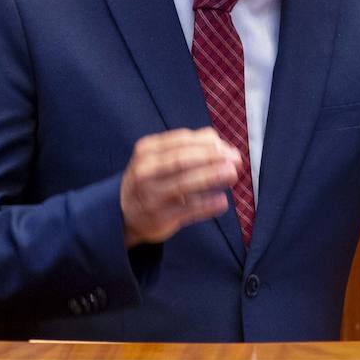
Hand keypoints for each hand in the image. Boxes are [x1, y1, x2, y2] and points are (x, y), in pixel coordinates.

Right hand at [120, 128, 240, 246]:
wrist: (124, 212)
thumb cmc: (150, 178)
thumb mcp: (158, 156)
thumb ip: (186, 146)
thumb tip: (218, 142)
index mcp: (147, 151)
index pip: (180, 140)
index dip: (206, 142)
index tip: (226, 146)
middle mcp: (146, 172)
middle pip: (182, 160)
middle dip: (211, 157)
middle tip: (235, 159)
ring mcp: (152, 196)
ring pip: (184, 184)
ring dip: (211, 177)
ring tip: (232, 174)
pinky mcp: (161, 218)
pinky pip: (188, 210)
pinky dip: (207, 205)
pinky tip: (222, 201)